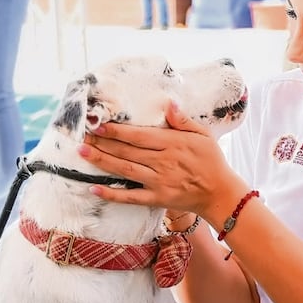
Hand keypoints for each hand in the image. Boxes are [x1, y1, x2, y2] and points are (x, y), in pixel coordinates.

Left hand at [77, 102, 239, 216]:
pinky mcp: (157, 199)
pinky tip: (94, 188)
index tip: (99, 124)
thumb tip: (169, 104)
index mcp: (173, 144)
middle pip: (127, 151)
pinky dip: (112, 194)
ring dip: (102, 161)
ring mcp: (159, 182)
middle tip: (82, 136)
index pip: (139, 135)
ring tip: (83, 153)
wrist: (220, 194)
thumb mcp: (203, 135)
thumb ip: (184, 121)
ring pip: (125, 170)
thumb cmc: (212, 161)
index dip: (117, 130)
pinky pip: (131, 197)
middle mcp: (163, 162)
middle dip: (103, 143)